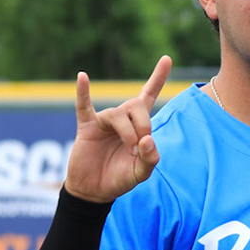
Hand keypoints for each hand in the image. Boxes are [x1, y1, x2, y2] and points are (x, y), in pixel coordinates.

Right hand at [64, 60, 167, 203]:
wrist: (94, 191)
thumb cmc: (119, 178)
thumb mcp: (141, 173)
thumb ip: (150, 158)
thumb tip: (147, 140)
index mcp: (138, 125)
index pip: (149, 95)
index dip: (158, 77)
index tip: (166, 58)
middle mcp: (121, 119)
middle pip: (136, 105)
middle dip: (143, 124)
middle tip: (140, 147)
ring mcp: (103, 122)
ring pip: (118, 114)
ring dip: (127, 132)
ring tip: (130, 150)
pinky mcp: (87, 127)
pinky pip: (84, 106)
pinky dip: (83, 92)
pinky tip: (83, 77)